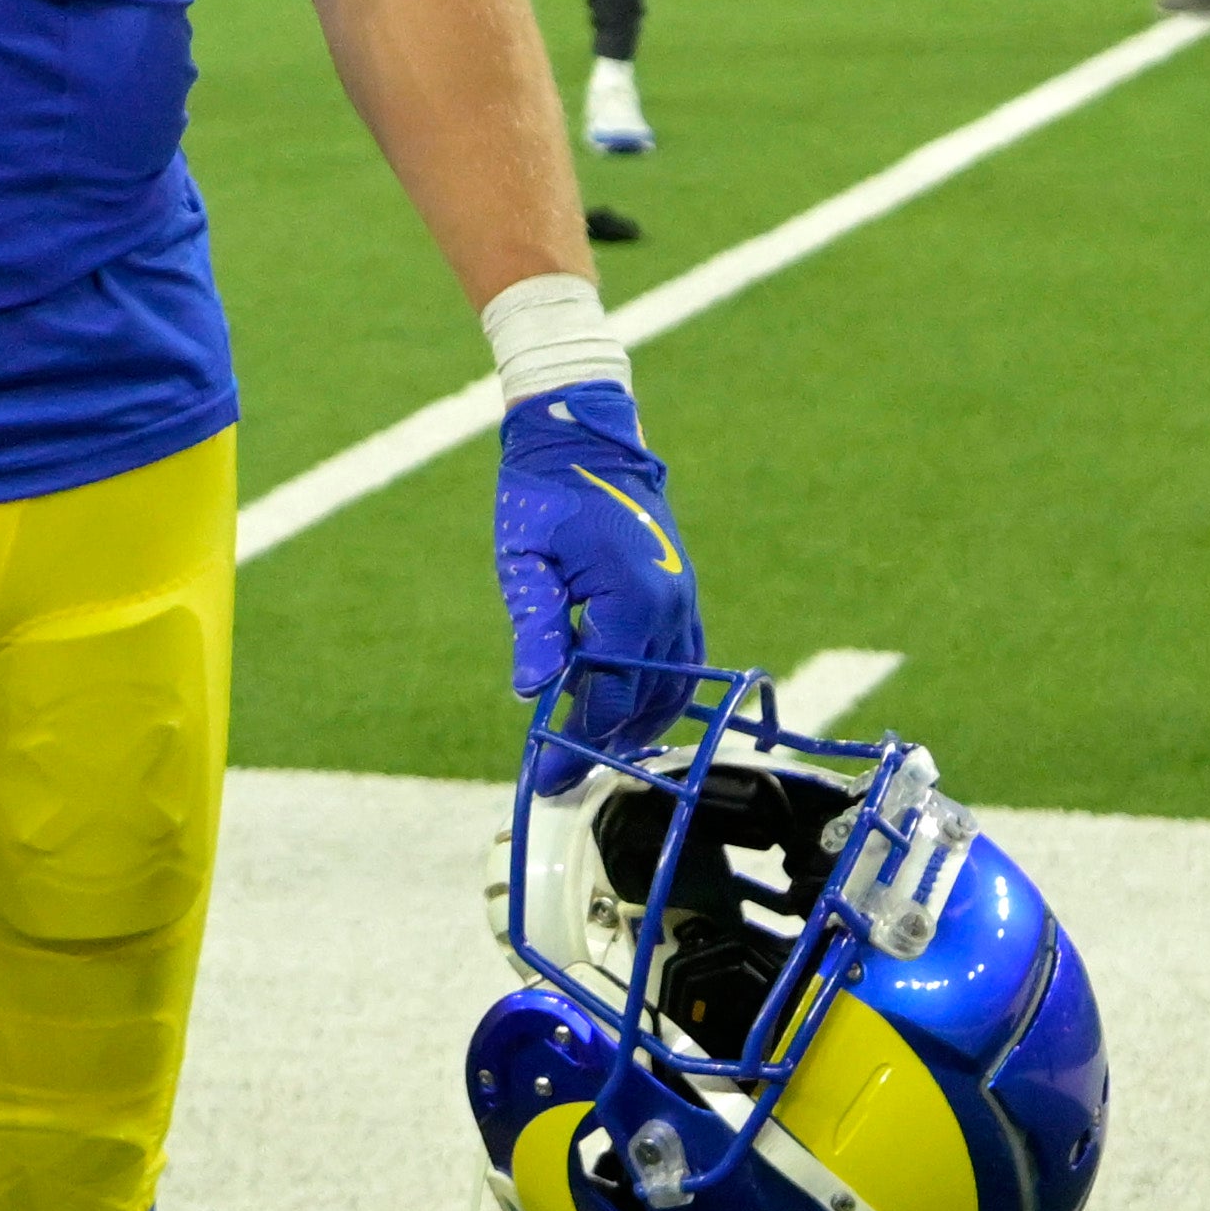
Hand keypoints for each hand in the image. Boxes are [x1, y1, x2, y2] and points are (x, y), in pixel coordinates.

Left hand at [494, 384, 704, 774]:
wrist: (585, 436)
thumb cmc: (544, 492)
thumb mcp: (525, 558)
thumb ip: (536, 625)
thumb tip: (533, 691)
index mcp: (633, 600)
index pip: (609, 696)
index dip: (576, 741)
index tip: (545, 773)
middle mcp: (671, 607)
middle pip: (646, 703)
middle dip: (605, 744)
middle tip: (563, 774)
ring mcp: (684, 600)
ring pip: (674, 689)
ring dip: (637, 725)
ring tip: (592, 752)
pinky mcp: (683, 594)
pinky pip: (682, 662)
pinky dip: (657, 695)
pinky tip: (624, 711)